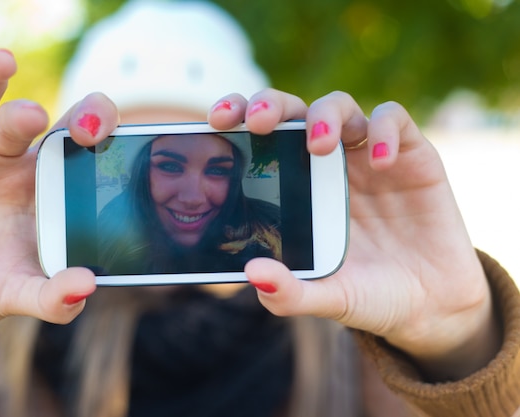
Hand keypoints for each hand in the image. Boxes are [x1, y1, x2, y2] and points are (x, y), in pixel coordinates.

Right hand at [0, 43, 117, 386]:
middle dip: (27, 115)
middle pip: (23, 121)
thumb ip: (49, 296)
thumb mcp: (11, 293)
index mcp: (36, 187)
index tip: (94, 130)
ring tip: (1, 62)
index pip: (69, 146)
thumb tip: (86, 289)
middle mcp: (3, 159)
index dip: (87, 130)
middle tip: (33, 117)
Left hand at [208, 89, 500, 380]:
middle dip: (271, 104)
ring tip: (320, 146)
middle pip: (292, 110)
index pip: (260, 140)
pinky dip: (385, 130)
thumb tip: (253, 274)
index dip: (238, 118)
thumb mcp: (327, 298)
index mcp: (296, 188)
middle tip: (259, 123)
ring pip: (338, 105)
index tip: (216, 122)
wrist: (429, 305)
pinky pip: (394, 119)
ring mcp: (366, 155)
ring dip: (325, 116)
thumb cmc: (368, 294)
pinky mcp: (412, 154)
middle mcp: (327, 165)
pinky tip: (382, 162)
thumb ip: (289, 293)